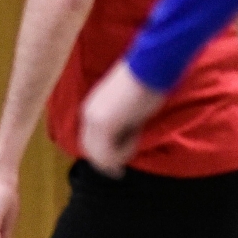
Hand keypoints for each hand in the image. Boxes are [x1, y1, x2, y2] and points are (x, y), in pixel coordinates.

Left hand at [80, 61, 166, 177]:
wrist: (149, 66)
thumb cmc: (146, 80)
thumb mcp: (128, 105)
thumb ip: (122, 121)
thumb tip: (126, 137)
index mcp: (91, 109)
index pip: (89, 142)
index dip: (103, 156)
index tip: (117, 165)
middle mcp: (88, 115)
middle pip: (91, 152)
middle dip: (107, 163)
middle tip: (120, 171)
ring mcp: (94, 120)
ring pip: (99, 156)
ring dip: (118, 156)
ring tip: (135, 143)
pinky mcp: (104, 125)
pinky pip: (109, 153)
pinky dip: (123, 152)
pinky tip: (136, 137)